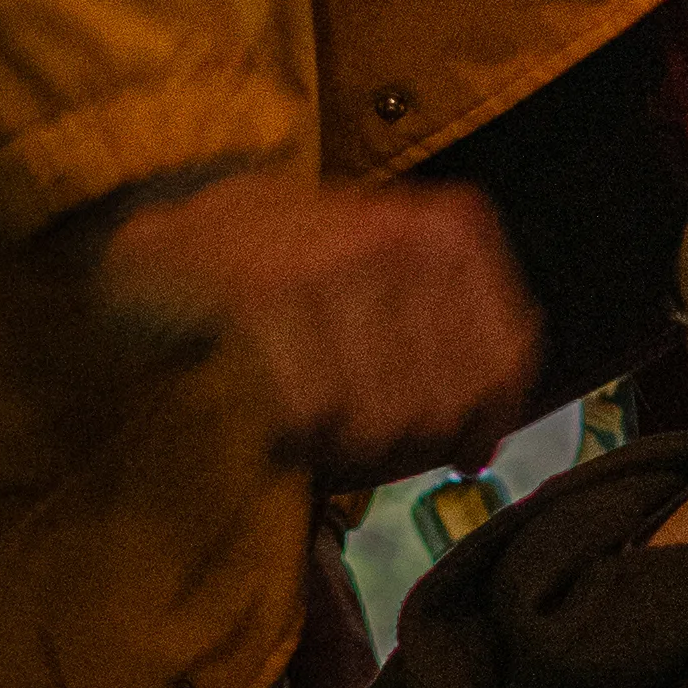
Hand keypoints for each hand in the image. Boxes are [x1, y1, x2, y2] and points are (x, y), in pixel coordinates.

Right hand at [95, 172, 540, 484]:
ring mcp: (335, 262)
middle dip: (410, 450)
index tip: (457, 450)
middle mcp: (406, 237)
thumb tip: (482, 449)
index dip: (486, 423)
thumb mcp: (398, 281)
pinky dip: (298, 444)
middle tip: (367, 452)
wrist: (179, 231)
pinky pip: (313, 414)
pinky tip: (283, 434)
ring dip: (351, 456)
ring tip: (321, 441)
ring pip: (386, 418)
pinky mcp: (261, 293)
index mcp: (454, 232)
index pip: (508, 360)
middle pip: (448, 402)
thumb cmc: (299, 271)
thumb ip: (455, 348)